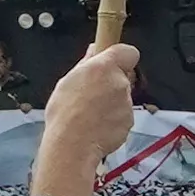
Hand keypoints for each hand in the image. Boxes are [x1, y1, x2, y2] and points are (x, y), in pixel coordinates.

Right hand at [31, 40, 141, 195]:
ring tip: (91, 114)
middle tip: (92, 94)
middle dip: (112, 83)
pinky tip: (97, 126)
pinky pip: (123, 116)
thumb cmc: (64, 112)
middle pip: (124, 76)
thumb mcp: (67, 81)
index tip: (112, 62)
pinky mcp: (130, 122)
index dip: (121, 56)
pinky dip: (113, 120)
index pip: (128, 51)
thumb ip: (86, 64)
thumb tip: (94, 50)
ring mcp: (127, 103)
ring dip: (111, 103)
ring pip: (122, 98)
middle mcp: (120, 83)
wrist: (72, 145)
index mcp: (104, 67)